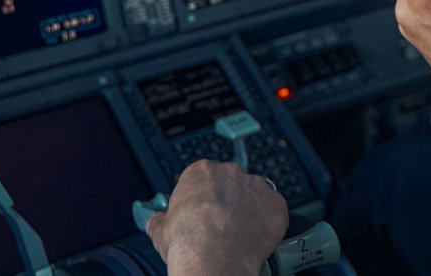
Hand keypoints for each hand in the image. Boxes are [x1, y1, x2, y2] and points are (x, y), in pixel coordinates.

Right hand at [146, 160, 287, 275]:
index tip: (205, 209)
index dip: (206, 196)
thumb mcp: (161, 230)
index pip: (206, 177)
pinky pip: (274, 209)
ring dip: (251, 208)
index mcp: (201, 172)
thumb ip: (160, 219)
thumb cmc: (188, 243)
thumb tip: (154, 222)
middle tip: (223, 222)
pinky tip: (257, 236)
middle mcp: (230, 173)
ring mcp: (255, 186)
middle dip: (229, 199)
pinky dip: (269, 221)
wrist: (214, 259)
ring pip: (255, 193)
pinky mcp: (275, 203)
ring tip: (242, 231)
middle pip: (232, 181)